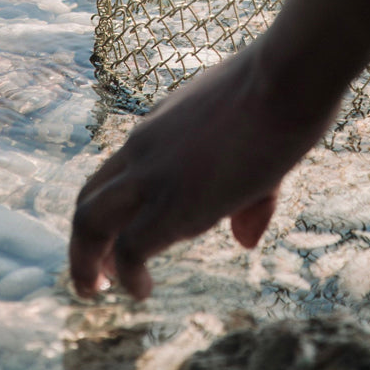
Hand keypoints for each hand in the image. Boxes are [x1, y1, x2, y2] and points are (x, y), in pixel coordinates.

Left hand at [69, 39, 337, 299]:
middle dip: (84, 241)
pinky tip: (142, 291)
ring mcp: (154, 173)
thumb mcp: (255, 139)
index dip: (112, 207)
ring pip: (89, 221)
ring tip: (93, 290)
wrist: (285, 78)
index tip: (119, 236)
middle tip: (94, 274)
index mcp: (160, 125)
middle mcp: (145, 147)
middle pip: (90, 196)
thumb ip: (247, 195)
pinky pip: (129, 249)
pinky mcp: (173, 202)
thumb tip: (244, 240)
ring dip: (84, 261)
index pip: (118, 170)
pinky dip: (127, 276)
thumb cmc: (282, 95)